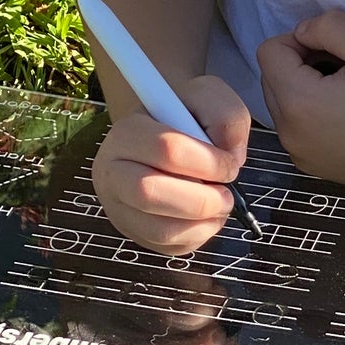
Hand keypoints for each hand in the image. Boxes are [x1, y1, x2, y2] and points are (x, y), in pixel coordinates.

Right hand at [91, 76, 249, 253]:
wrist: (165, 137)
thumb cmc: (186, 117)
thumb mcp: (209, 98)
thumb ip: (225, 116)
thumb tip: (231, 157)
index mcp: (126, 132)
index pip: (166, 149)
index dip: (208, 162)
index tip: (230, 164)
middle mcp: (112, 172)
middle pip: (149, 193)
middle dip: (201, 200)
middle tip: (227, 195)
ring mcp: (119, 207)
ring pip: (158, 230)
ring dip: (202, 222)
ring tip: (220, 205)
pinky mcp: (134, 233)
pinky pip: (167, 247)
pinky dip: (198, 236)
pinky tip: (207, 217)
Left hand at [257, 9, 344, 189]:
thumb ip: (328, 26)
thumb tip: (302, 33)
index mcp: (299, 103)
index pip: (269, 51)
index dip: (302, 40)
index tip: (339, 50)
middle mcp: (289, 135)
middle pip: (271, 78)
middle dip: (301, 65)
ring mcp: (300, 156)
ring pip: (283, 104)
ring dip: (307, 90)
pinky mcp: (314, 169)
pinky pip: (298, 129)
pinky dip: (314, 116)